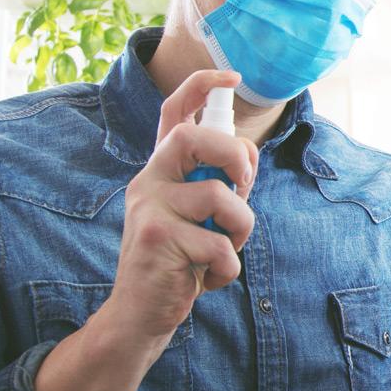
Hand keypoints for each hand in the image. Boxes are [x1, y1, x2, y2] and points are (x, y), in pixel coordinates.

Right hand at [104, 70, 258, 343]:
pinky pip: (219, 245)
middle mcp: (149, 180)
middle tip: (244, 185)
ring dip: (240, 231)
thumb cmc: (181, 261)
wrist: (142, 314)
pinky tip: (208, 279)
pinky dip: (228, 268)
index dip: (200, 87)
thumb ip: (222, 183)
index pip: (172, 114)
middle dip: (232, 155)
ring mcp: (149, 208)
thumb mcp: (203, 216)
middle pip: (192, 137)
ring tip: (223, 252)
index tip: (232, 76)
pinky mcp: (157, 239)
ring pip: (220, 198)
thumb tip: (248, 153)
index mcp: (162, 170)